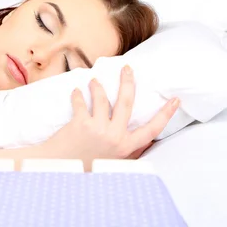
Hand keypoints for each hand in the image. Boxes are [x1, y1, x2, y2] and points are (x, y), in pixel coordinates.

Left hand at [44, 65, 179, 170]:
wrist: (61, 168)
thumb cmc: (87, 164)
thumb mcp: (114, 162)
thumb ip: (129, 151)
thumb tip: (146, 141)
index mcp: (126, 147)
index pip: (152, 129)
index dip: (165, 114)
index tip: (174, 100)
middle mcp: (114, 136)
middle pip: (126, 102)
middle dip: (128, 82)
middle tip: (127, 68)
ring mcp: (97, 128)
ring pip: (102, 98)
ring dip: (97, 86)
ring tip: (94, 80)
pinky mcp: (80, 123)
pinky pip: (81, 102)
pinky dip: (78, 95)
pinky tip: (76, 91)